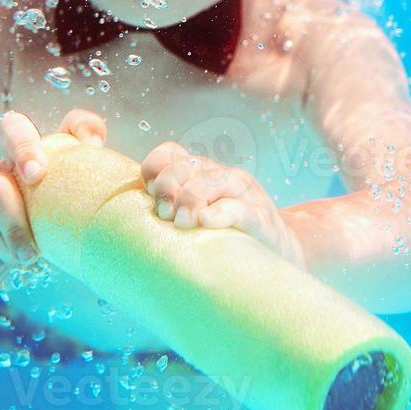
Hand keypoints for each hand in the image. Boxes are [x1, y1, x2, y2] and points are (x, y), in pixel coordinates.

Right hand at [0, 108, 106, 279]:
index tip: (94, 144)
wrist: (3, 265)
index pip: (71, 124)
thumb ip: (98, 204)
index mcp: (51, 156)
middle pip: (14, 129)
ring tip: (30, 254)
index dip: (82, 126)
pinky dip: (1, 246)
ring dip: (14, 223)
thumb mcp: (77, 220)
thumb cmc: (52, 235)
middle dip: (25, 148)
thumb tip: (139, 204)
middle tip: (36, 174)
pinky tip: (14, 261)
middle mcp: (17, 161)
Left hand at [140, 141, 306, 269]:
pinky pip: (241, 209)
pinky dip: (222, 212)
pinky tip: (207, 221)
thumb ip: (169, 212)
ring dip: (191, 199)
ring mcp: (245, 196)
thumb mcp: (196, 219)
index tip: (147, 194)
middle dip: (169, 187)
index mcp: (203, 174)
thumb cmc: (227, 240)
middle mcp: (222, 177)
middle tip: (164, 215)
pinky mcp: (262, 220)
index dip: (154, 168)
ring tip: (180, 222)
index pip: (171, 153)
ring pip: (214, 182)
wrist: (282, 257)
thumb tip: (128, 222)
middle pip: (189, 166)